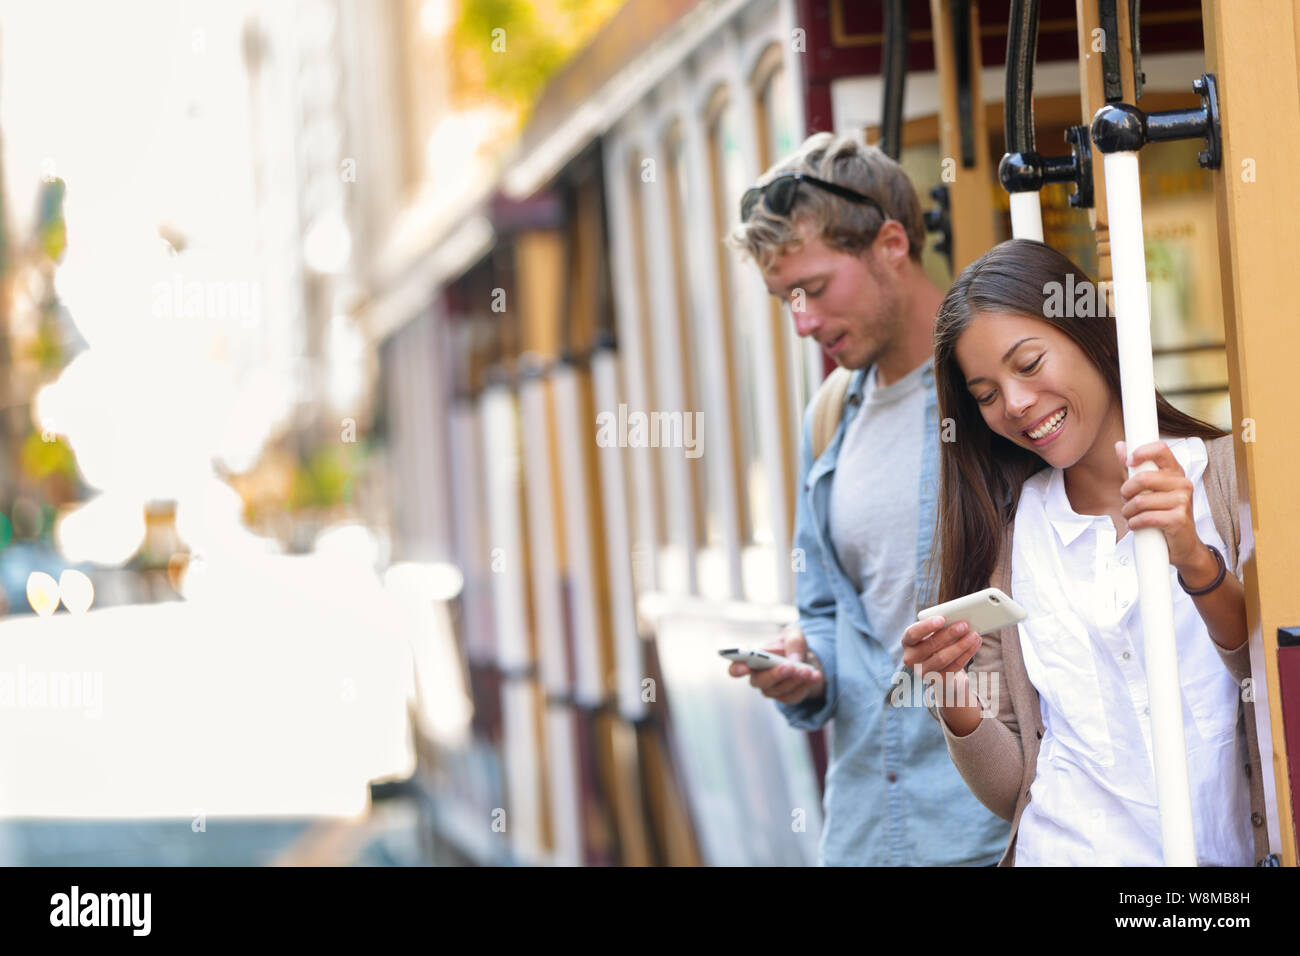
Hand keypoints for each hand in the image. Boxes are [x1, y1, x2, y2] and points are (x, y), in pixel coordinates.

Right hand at [727, 624, 824, 705]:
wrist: (808, 659)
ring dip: (795, 680)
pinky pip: (793, 697)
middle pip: (759, 682)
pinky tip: (814, 676)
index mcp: (752, 659)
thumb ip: (793, 641)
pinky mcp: (786, 698)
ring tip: (808, 670)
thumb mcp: (794, 634)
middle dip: (775, 674)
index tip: (745, 667)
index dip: (737, 669)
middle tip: (790, 666)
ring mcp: (772, 690)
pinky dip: (805, 686)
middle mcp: (758, 677)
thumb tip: (794, 659)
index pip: (736, 668)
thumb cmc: (792, 645)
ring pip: (779, 690)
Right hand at [901, 615, 981, 678]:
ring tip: (974, 635)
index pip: (913, 634)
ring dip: (961, 645)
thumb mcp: (932, 632)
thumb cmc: (936, 641)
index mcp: (907, 642)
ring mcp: (924, 671)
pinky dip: (967, 654)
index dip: (926, 626)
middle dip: (949, 634)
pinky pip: (954, 667)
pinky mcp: (938, 680)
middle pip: (931, 646)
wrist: (939, 665)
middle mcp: (911, 658)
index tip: (942, 619)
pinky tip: (975, 644)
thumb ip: (940, 625)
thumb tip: (957, 618)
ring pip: (944, 658)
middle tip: (964, 625)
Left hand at [1115, 440, 1211, 578]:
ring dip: (1128, 511)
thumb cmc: (1163, 513)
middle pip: (1143, 478)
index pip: (1161, 449)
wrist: (1183, 544)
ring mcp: (1183, 501)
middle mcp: (1183, 484)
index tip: (1129, 461)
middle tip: (1125, 500)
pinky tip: (1135, 525)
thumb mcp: (1148, 489)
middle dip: (1126, 491)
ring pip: (1140, 501)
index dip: (1142, 452)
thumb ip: (1133, 468)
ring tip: (1130, 516)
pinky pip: (1146, 517)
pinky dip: (1134, 523)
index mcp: (1175, 472)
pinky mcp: (1178, 519)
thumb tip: (1120, 445)